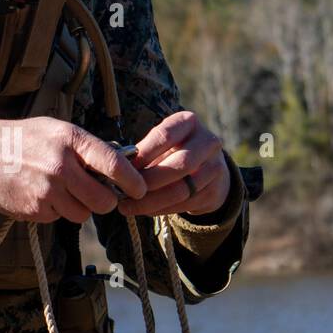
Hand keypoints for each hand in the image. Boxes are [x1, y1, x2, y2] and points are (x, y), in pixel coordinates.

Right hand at [0, 116, 145, 222]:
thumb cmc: (24, 139)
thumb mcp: (57, 129)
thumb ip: (86, 147)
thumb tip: (121, 163)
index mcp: (71, 140)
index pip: (114, 164)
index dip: (133, 181)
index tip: (140, 188)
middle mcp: (61, 166)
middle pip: (103, 200)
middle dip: (105, 201)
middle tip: (99, 194)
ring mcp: (47, 191)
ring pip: (83, 214)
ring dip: (80, 207)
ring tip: (63, 190)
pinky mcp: (35, 210)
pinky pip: (60, 218)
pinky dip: (57, 210)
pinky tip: (43, 194)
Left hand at [115, 110, 229, 217]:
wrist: (207, 168)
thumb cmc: (172, 152)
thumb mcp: (161, 144)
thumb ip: (143, 153)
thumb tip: (117, 170)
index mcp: (188, 122)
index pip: (165, 136)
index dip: (143, 154)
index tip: (122, 168)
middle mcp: (207, 141)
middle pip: (179, 164)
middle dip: (149, 181)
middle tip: (125, 193)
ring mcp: (215, 167)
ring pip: (181, 189)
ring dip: (151, 202)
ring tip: (127, 207)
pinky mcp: (215, 191)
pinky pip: (184, 204)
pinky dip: (160, 210)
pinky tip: (144, 210)